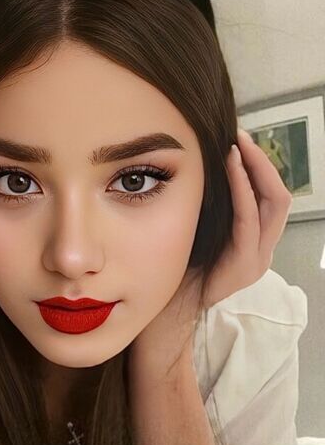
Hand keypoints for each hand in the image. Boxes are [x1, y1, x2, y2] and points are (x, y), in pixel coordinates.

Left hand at [130, 128, 292, 383]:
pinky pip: (249, 220)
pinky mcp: (243, 266)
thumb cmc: (174, 267)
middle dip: (261, 160)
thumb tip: (200, 165)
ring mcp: (257, 259)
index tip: (237, 137)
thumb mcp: (197, 231)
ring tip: (237, 143)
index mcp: (254, 241)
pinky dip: (243, 189)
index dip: (259, 165)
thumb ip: (208, 207)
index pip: (270, 195)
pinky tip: (230, 165)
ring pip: (272, 203)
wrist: (165, 311)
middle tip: (240, 133)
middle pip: (278, 194)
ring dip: (255, 168)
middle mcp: (262, 249)